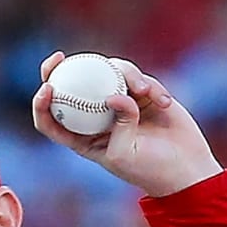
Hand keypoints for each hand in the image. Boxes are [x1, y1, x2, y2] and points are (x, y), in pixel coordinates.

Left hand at [31, 51, 223, 196]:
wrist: (184, 168)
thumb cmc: (149, 169)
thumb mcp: (123, 155)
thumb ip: (118, 124)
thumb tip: (114, 95)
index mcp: (84, 137)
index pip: (54, 119)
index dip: (42, 103)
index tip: (47, 88)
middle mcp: (98, 117)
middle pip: (72, 88)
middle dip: (58, 69)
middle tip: (59, 57)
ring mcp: (120, 102)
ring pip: (109, 75)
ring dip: (126, 75)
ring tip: (143, 90)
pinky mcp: (142, 94)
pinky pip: (140, 79)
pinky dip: (151, 87)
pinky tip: (164, 101)